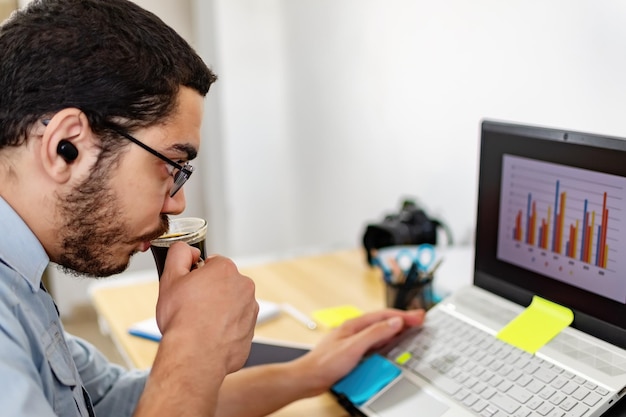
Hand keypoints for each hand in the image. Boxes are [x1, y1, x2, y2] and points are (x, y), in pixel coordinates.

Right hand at [155, 242, 257, 373]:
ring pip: (231, 304)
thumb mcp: (170, 278)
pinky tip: (210, 337)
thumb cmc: (182, 320)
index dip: (197, 276)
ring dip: (219, 311)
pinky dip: (225, 329)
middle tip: (192, 307)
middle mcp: (244, 286)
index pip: (212, 264)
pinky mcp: (251, 331)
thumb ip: (179, 254)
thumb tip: (188, 250)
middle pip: (223, 284)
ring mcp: (251, 310)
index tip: (189, 288)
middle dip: (210, 292)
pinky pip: (236, 325)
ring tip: (200, 324)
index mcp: (226, 270)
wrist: (195, 356)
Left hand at [294, 308, 424, 395]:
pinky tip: (390, 345)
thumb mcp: (354, 346)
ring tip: (409, 328)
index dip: (403, 315)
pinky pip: (374, 343)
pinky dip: (387, 341)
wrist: (309, 378)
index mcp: (355, 325)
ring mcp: (354, 341)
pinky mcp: (353, 352)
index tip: (418, 316)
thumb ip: (375, 333)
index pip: (384, 315)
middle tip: (419, 320)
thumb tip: (394, 322)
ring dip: (395, 330)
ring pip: (379, 332)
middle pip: (383, 321)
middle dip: (402, 320)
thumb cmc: (325, 362)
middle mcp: (355, 330)